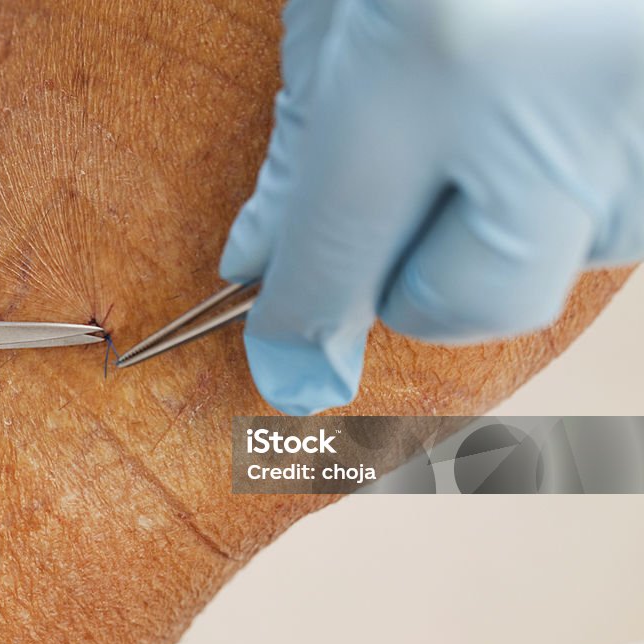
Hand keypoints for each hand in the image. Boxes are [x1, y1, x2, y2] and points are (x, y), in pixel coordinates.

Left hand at [221, 0, 643, 414]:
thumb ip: (299, 140)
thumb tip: (260, 263)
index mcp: (432, 55)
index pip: (337, 261)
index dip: (300, 328)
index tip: (288, 364)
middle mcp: (557, 99)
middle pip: (470, 302)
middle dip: (413, 283)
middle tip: (398, 209)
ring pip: (563, 258)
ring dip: (510, 219)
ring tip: (496, 108)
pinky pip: (631, 211)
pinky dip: (580, 182)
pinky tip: (558, 98)